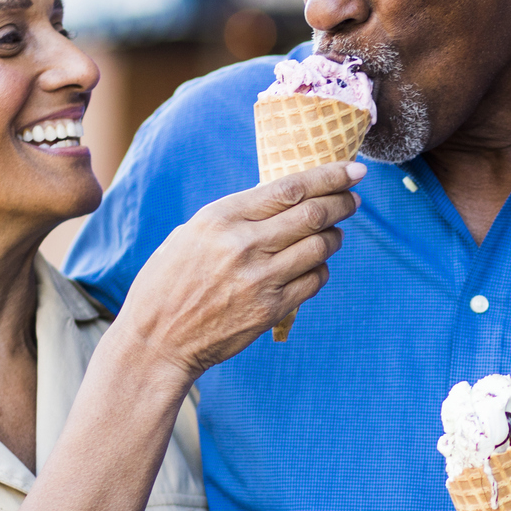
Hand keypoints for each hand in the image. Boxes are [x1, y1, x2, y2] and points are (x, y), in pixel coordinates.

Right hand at [112, 161, 363, 376]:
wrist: (157, 341)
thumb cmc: (168, 284)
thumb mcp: (191, 234)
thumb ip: (234, 217)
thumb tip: (279, 201)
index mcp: (221, 218)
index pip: (289, 188)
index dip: (329, 176)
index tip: (352, 170)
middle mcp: (243, 244)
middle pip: (313, 214)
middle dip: (342, 202)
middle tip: (353, 199)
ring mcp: (260, 279)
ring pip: (320, 246)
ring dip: (336, 236)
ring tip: (335, 232)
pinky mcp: (271, 310)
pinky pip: (314, 280)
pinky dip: (322, 268)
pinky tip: (316, 265)